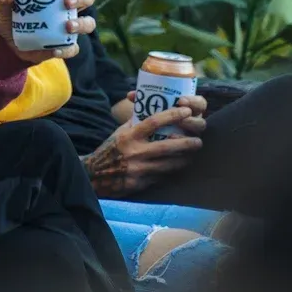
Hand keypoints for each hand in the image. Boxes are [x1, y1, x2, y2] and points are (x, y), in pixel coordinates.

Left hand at [0, 0, 97, 63]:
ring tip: (67, 26)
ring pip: (88, 23)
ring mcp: (69, 27)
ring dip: (81, 23)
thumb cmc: (12, 16)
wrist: (8, 43)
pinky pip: (73, 48)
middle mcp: (69, 7)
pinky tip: (55, 50)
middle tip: (66, 2)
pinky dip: (66, 49)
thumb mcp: (5, 7)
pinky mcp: (65, 45)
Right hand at [83, 98, 203, 196]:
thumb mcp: (120, 133)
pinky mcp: (139, 184)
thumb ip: (136, 123)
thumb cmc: (110, 150)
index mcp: (129, 136)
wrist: (94, 175)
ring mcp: (138, 169)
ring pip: (168, 164)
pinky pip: (161, 177)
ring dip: (183, 159)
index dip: (172, 115)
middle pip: (167, 146)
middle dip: (186, 143)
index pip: (153, 122)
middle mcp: (134, 152)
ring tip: (192, 155)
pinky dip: (171, 172)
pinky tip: (179, 168)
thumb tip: (151, 107)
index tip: (186, 111)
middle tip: (198, 140)